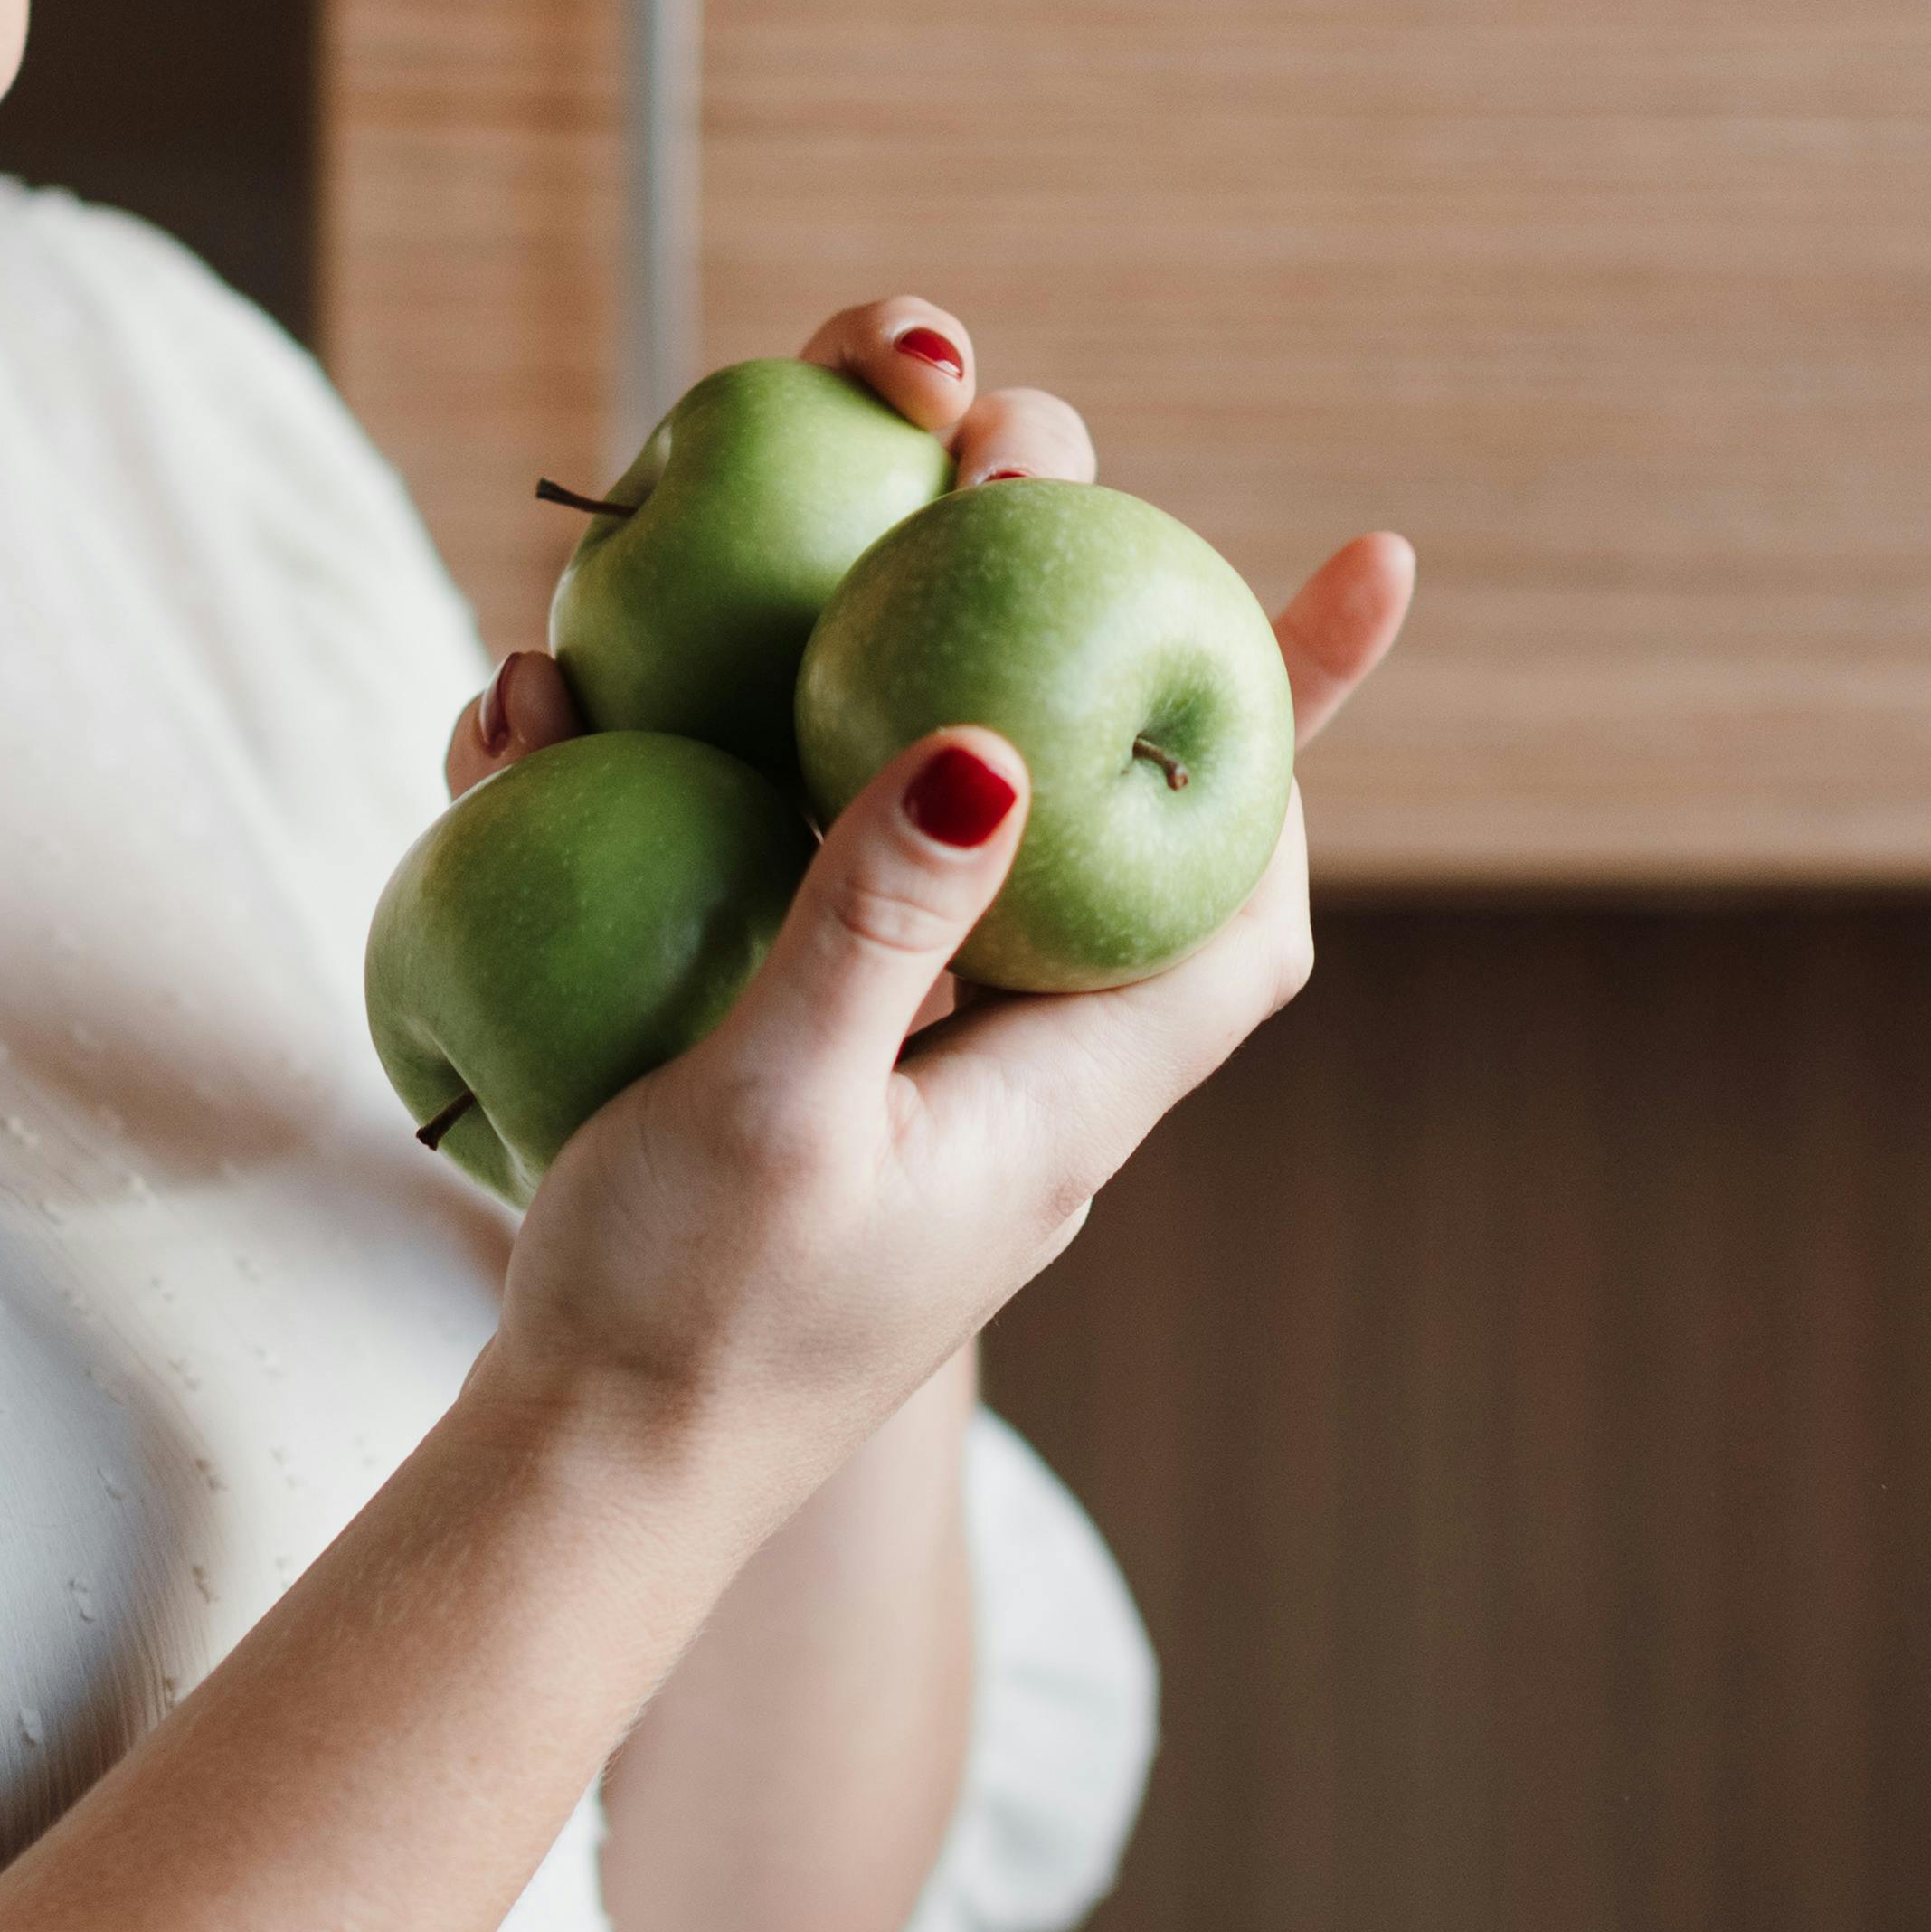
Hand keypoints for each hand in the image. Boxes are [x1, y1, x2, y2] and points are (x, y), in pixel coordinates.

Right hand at [449, 301, 1415, 1518]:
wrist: (586, 1482)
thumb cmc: (691, 1327)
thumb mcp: (775, 1118)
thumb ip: (870, 930)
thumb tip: (993, 743)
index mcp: (1062, 1086)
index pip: (1245, 890)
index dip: (1304, 723)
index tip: (1353, 567)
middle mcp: (1011, 1059)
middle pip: (1095, 807)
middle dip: (1069, 615)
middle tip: (1012, 449)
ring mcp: (900, 1056)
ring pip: (922, 820)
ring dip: (858, 664)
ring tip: (812, 513)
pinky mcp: (788, 1062)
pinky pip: (783, 885)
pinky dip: (711, 775)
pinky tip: (577, 707)